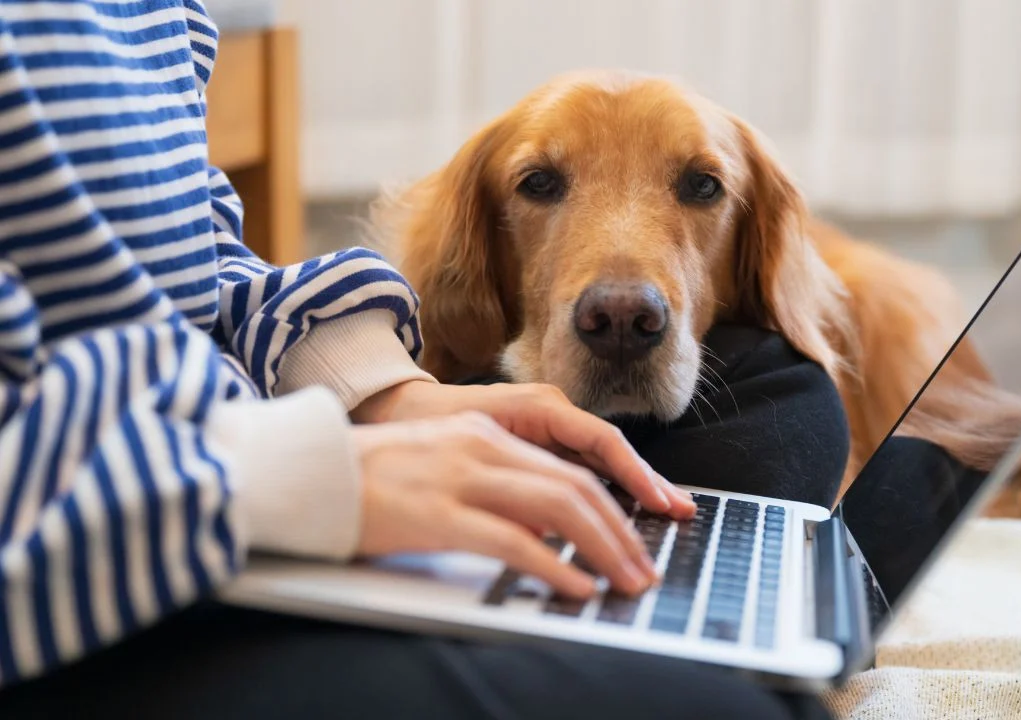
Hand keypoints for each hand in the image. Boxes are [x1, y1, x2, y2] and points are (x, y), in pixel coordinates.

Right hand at [353, 413, 657, 597]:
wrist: (307, 473)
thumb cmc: (372, 479)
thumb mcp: (445, 467)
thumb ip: (497, 485)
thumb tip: (551, 524)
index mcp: (488, 435)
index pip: (574, 463)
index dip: (621, 491)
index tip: (652, 520)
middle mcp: (483, 448)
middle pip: (577, 485)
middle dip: (623, 528)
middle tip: (647, 566)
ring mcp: (462, 478)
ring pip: (559, 508)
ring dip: (604, 547)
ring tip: (627, 579)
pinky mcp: (440, 514)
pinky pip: (515, 542)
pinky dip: (555, 567)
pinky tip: (576, 588)